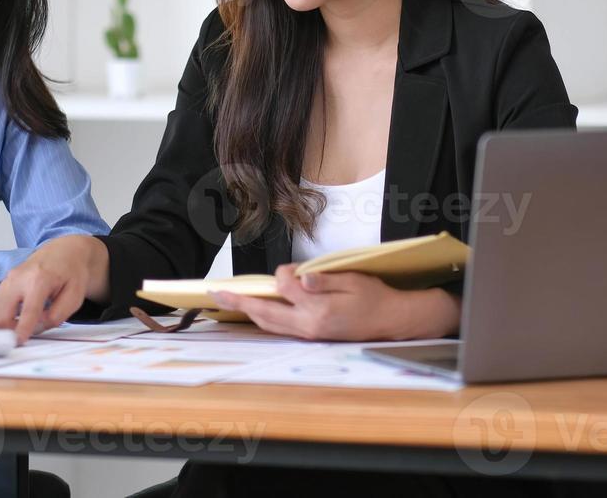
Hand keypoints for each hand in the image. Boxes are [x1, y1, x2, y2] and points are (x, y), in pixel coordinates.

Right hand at [0, 235, 108, 344]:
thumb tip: (37, 327)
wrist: (64, 252)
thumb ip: (58, 315)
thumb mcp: (75, 296)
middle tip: (24, 335)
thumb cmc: (71, 273)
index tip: (19, 342)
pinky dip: (0, 319)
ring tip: (20, 326)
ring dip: (2, 327)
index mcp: (40, 279)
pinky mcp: (3, 284)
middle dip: (9, 331)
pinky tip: (16, 318)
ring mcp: (7, 280)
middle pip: (0, 315)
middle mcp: (18, 278)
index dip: (22, 329)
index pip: (28, 310)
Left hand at [210, 265, 460, 341]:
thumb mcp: (351, 280)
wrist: (392, 320)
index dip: (281, 274)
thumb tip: (298, 277)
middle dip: (239, 302)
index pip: (284, 287)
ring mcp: (309, 334)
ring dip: (248, 312)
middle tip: (214, 292)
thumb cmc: (374, 296)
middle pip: (265, 313)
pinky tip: (257, 310)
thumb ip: (323, 279)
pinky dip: (265, 318)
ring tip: (228, 300)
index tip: (290, 269)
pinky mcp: (311, 337)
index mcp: (319, 309)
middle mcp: (309, 326)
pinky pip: (281, 328)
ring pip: (270, 324)